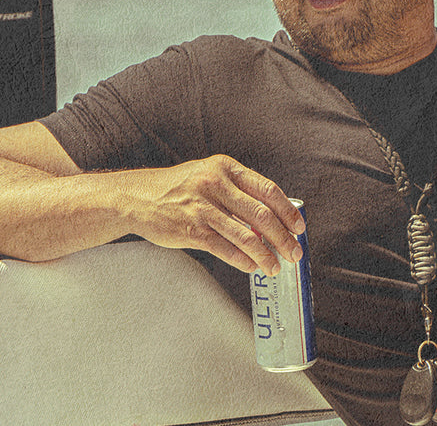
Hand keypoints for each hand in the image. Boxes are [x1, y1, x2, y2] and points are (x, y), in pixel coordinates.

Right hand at [111, 155, 304, 274]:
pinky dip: (243, 261)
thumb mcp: (209, 176)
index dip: (288, 211)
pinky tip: (252, 267)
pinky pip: (225, 249)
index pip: (267, 189)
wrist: (137, 197)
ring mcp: (203, 208)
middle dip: (283, 238)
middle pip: (262, 215)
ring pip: (246, 236)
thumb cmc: (177, 188)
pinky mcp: (191, 230)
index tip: (299, 227)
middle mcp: (215, 184)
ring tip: (275, 266)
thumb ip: (237, 191)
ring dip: (266, 255)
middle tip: (294, 252)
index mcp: (225, 168)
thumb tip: (271, 217)